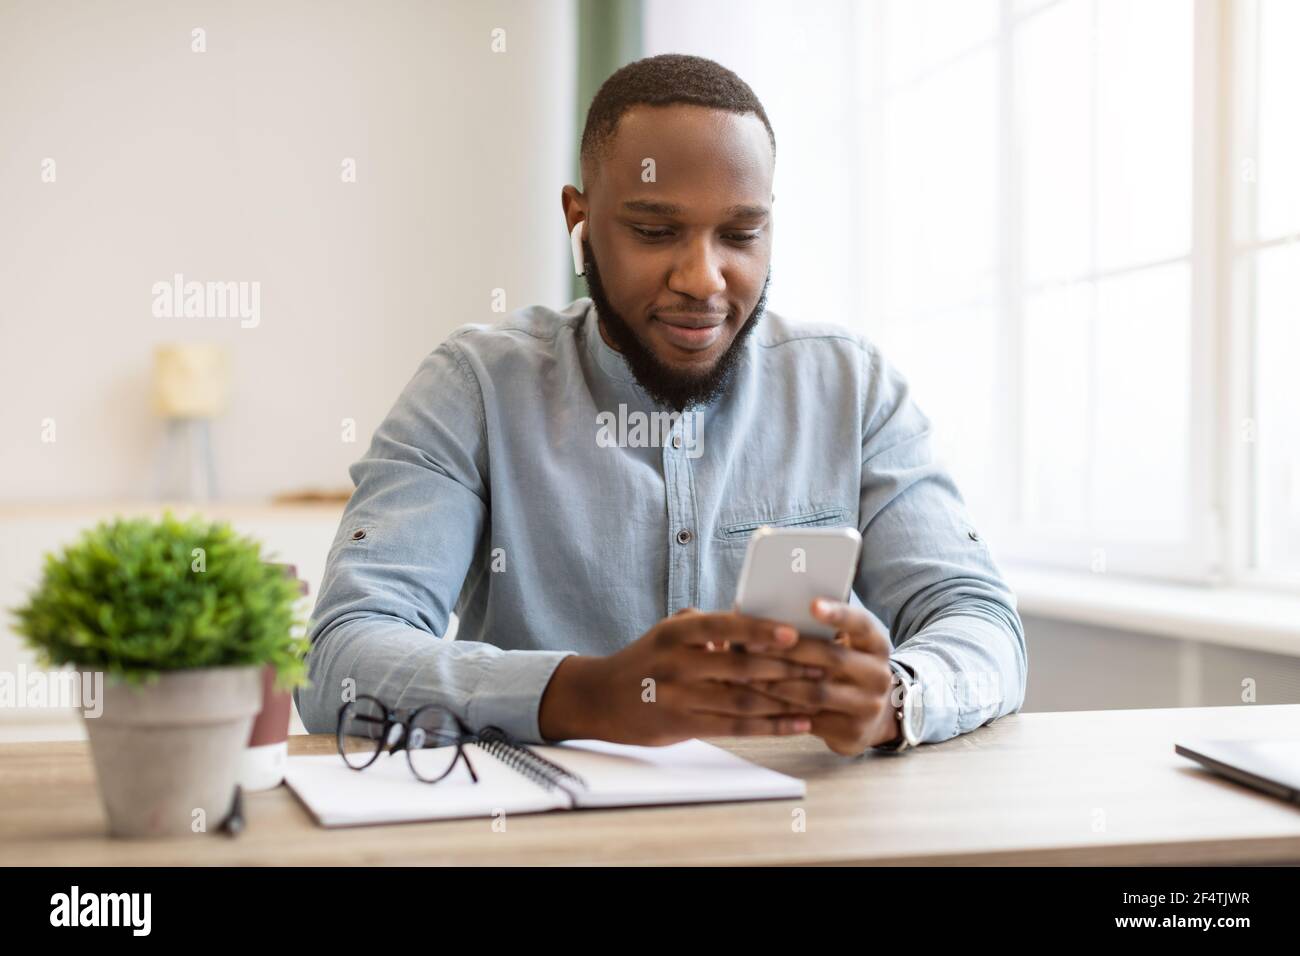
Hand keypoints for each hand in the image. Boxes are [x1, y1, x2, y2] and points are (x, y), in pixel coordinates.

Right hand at [538, 609, 830, 744]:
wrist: (600, 697)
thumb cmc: (645, 659)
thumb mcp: (668, 631)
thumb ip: (707, 625)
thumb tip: (754, 617)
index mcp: (677, 633)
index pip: (724, 627)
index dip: (760, 631)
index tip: (793, 632)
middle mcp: (677, 664)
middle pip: (741, 666)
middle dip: (786, 666)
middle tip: (822, 664)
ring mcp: (679, 697)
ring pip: (743, 699)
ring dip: (785, 699)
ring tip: (817, 695)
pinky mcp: (683, 725)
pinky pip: (736, 727)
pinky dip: (771, 726)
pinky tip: (797, 724)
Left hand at [745, 598, 899, 755]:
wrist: (872, 717)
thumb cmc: (844, 670)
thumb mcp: (845, 646)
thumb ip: (818, 631)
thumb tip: (767, 611)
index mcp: (876, 644)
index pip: (861, 623)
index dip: (838, 614)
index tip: (812, 604)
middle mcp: (879, 674)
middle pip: (831, 657)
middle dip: (788, 650)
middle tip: (751, 644)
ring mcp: (868, 705)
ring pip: (817, 692)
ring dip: (778, 683)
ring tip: (747, 675)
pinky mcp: (853, 732)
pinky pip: (810, 719)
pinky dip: (781, 710)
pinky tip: (758, 703)